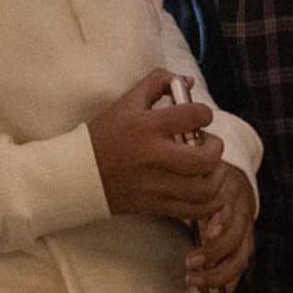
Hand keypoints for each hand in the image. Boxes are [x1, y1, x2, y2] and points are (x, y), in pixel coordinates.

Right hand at [88, 68, 224, 217]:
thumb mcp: (126, 102)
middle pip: (206, 158)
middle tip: (207, 144)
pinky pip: (196, 210)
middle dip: (215, 147)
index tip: (199, 118)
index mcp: (147, 127)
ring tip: (209, 168)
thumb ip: (158, 83)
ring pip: (206, 189)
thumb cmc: (102, 136)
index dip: (205, 114)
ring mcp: (156, 185)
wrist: (75, 175)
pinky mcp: (155, 206)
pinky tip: (207, 189)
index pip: (194, 116)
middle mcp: (154, 158)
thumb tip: (189, 81)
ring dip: (217, 176)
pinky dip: (210, 202)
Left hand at [186, 162, 255, 292]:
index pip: (230, 209)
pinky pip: (239, 268)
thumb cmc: (204, 179)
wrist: (233, 180)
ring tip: (192, 280)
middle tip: (188, 263)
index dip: (220, 222)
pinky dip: (226, 283)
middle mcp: (242, 213)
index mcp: (230, 192)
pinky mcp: (245, 246)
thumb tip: (154, 196)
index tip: (205, 233)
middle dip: (213, 253)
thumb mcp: (196, 174)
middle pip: (236, 237)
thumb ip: (182, 186)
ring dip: (218, 274)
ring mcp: (246, 233)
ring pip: (240, 258)